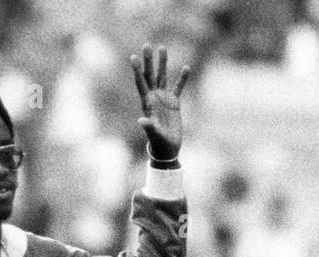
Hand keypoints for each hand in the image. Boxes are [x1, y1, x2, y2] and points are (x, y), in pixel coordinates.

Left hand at [130, 44, 189, 159]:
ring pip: (162, 77)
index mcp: (147, 103)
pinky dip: (182, 78)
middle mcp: (154, 98)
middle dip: (148, 61)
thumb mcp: (153, 134)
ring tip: (162, 47)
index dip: (137, 70)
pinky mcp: (174, 103)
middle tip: (147, 45)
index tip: (133, 57)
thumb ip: (148, 126)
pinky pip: (178, 87)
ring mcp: (164, 99)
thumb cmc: (159, 143)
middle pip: (150, 75)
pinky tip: (186, 67)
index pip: (141, 83)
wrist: (167, 149)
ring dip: (162, 63)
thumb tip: (141, 120)